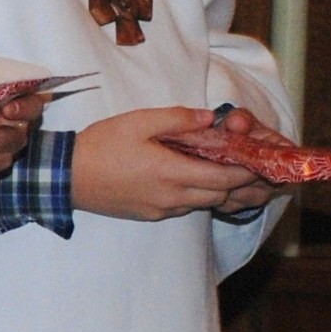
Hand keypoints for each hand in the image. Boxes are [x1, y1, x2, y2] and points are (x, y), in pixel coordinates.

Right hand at [74, 106, 276, 221]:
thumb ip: (178, 118)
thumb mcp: (138, 121)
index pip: (223, 178)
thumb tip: (210, 117)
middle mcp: (171, 196)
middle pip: (220, 195)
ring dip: (222, 191)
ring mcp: (161, 209)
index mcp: (171, 172)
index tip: (263, 162)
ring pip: (204, 203)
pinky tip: (199, 181)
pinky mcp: (150, 214)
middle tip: (258, 170)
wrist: (67, 177)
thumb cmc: (101, 146)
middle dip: (242, 184)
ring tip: (236, 175)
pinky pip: (185, 207)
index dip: (247, 172)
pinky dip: (200, 195)